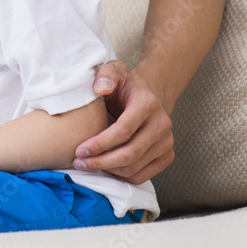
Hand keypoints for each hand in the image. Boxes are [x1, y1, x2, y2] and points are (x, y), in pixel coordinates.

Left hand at [72, 61, 174, 183]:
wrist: (147, 95)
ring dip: (108, 170)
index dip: (99, 144)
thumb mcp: (114, 71)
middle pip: (129, 154)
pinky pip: (141, 175)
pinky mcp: (167, 155)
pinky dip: (121, 176)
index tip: (79, 150)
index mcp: (148, 104)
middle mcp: (162, 124)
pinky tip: (105, 168)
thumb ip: (106, 75)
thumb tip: (101, 88)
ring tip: (87, 165)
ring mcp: (167, 142)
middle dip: (100, 162)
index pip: (122, 131)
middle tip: (79, 162)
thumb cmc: (124, 85)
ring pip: (134, 168)